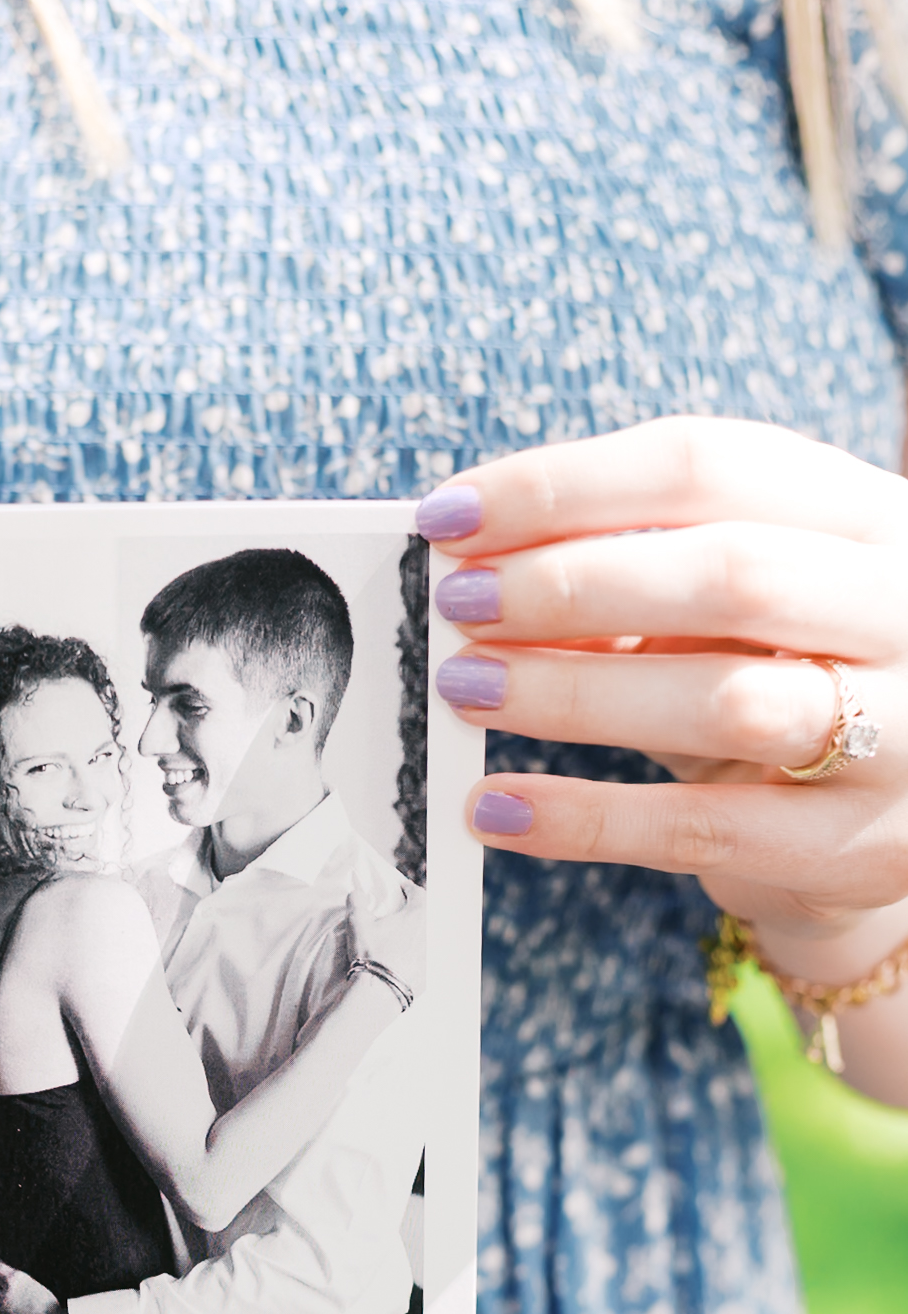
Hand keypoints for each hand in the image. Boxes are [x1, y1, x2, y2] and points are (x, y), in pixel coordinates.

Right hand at [343, 874, 419, 1008]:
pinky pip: (427, 959)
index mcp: (416, 916)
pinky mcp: (429, 973)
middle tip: (405, 911)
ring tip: (406, 936)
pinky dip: (419, 955)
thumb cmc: (370, 954)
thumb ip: (356, 902)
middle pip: (427, 915)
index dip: (409, 889)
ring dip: (420, 933)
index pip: (418, 894)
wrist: (379, 991)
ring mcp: (431, 954)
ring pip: (429, 937)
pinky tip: (408, 959)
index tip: (402, 889)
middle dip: (417, 911)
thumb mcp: (357, 924)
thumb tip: (356, 892)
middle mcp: (429, 933)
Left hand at [422, 416, 907, 951]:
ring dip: (574, 692)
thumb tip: (479, 572)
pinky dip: (585, 818)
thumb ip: (633, 583)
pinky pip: (700, 828)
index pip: (711, 465)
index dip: (567, 485)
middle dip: (570, 584)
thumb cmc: (787, 684)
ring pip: (725, 700)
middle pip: (728, 572)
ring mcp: (897, 734)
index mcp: (869, 517)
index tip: (450, 516)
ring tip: (467, 689)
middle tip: (459, 605)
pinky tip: (498, 808)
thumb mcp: (732, 614)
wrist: (894, 826)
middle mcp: (903, 610)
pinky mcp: (851, 847)